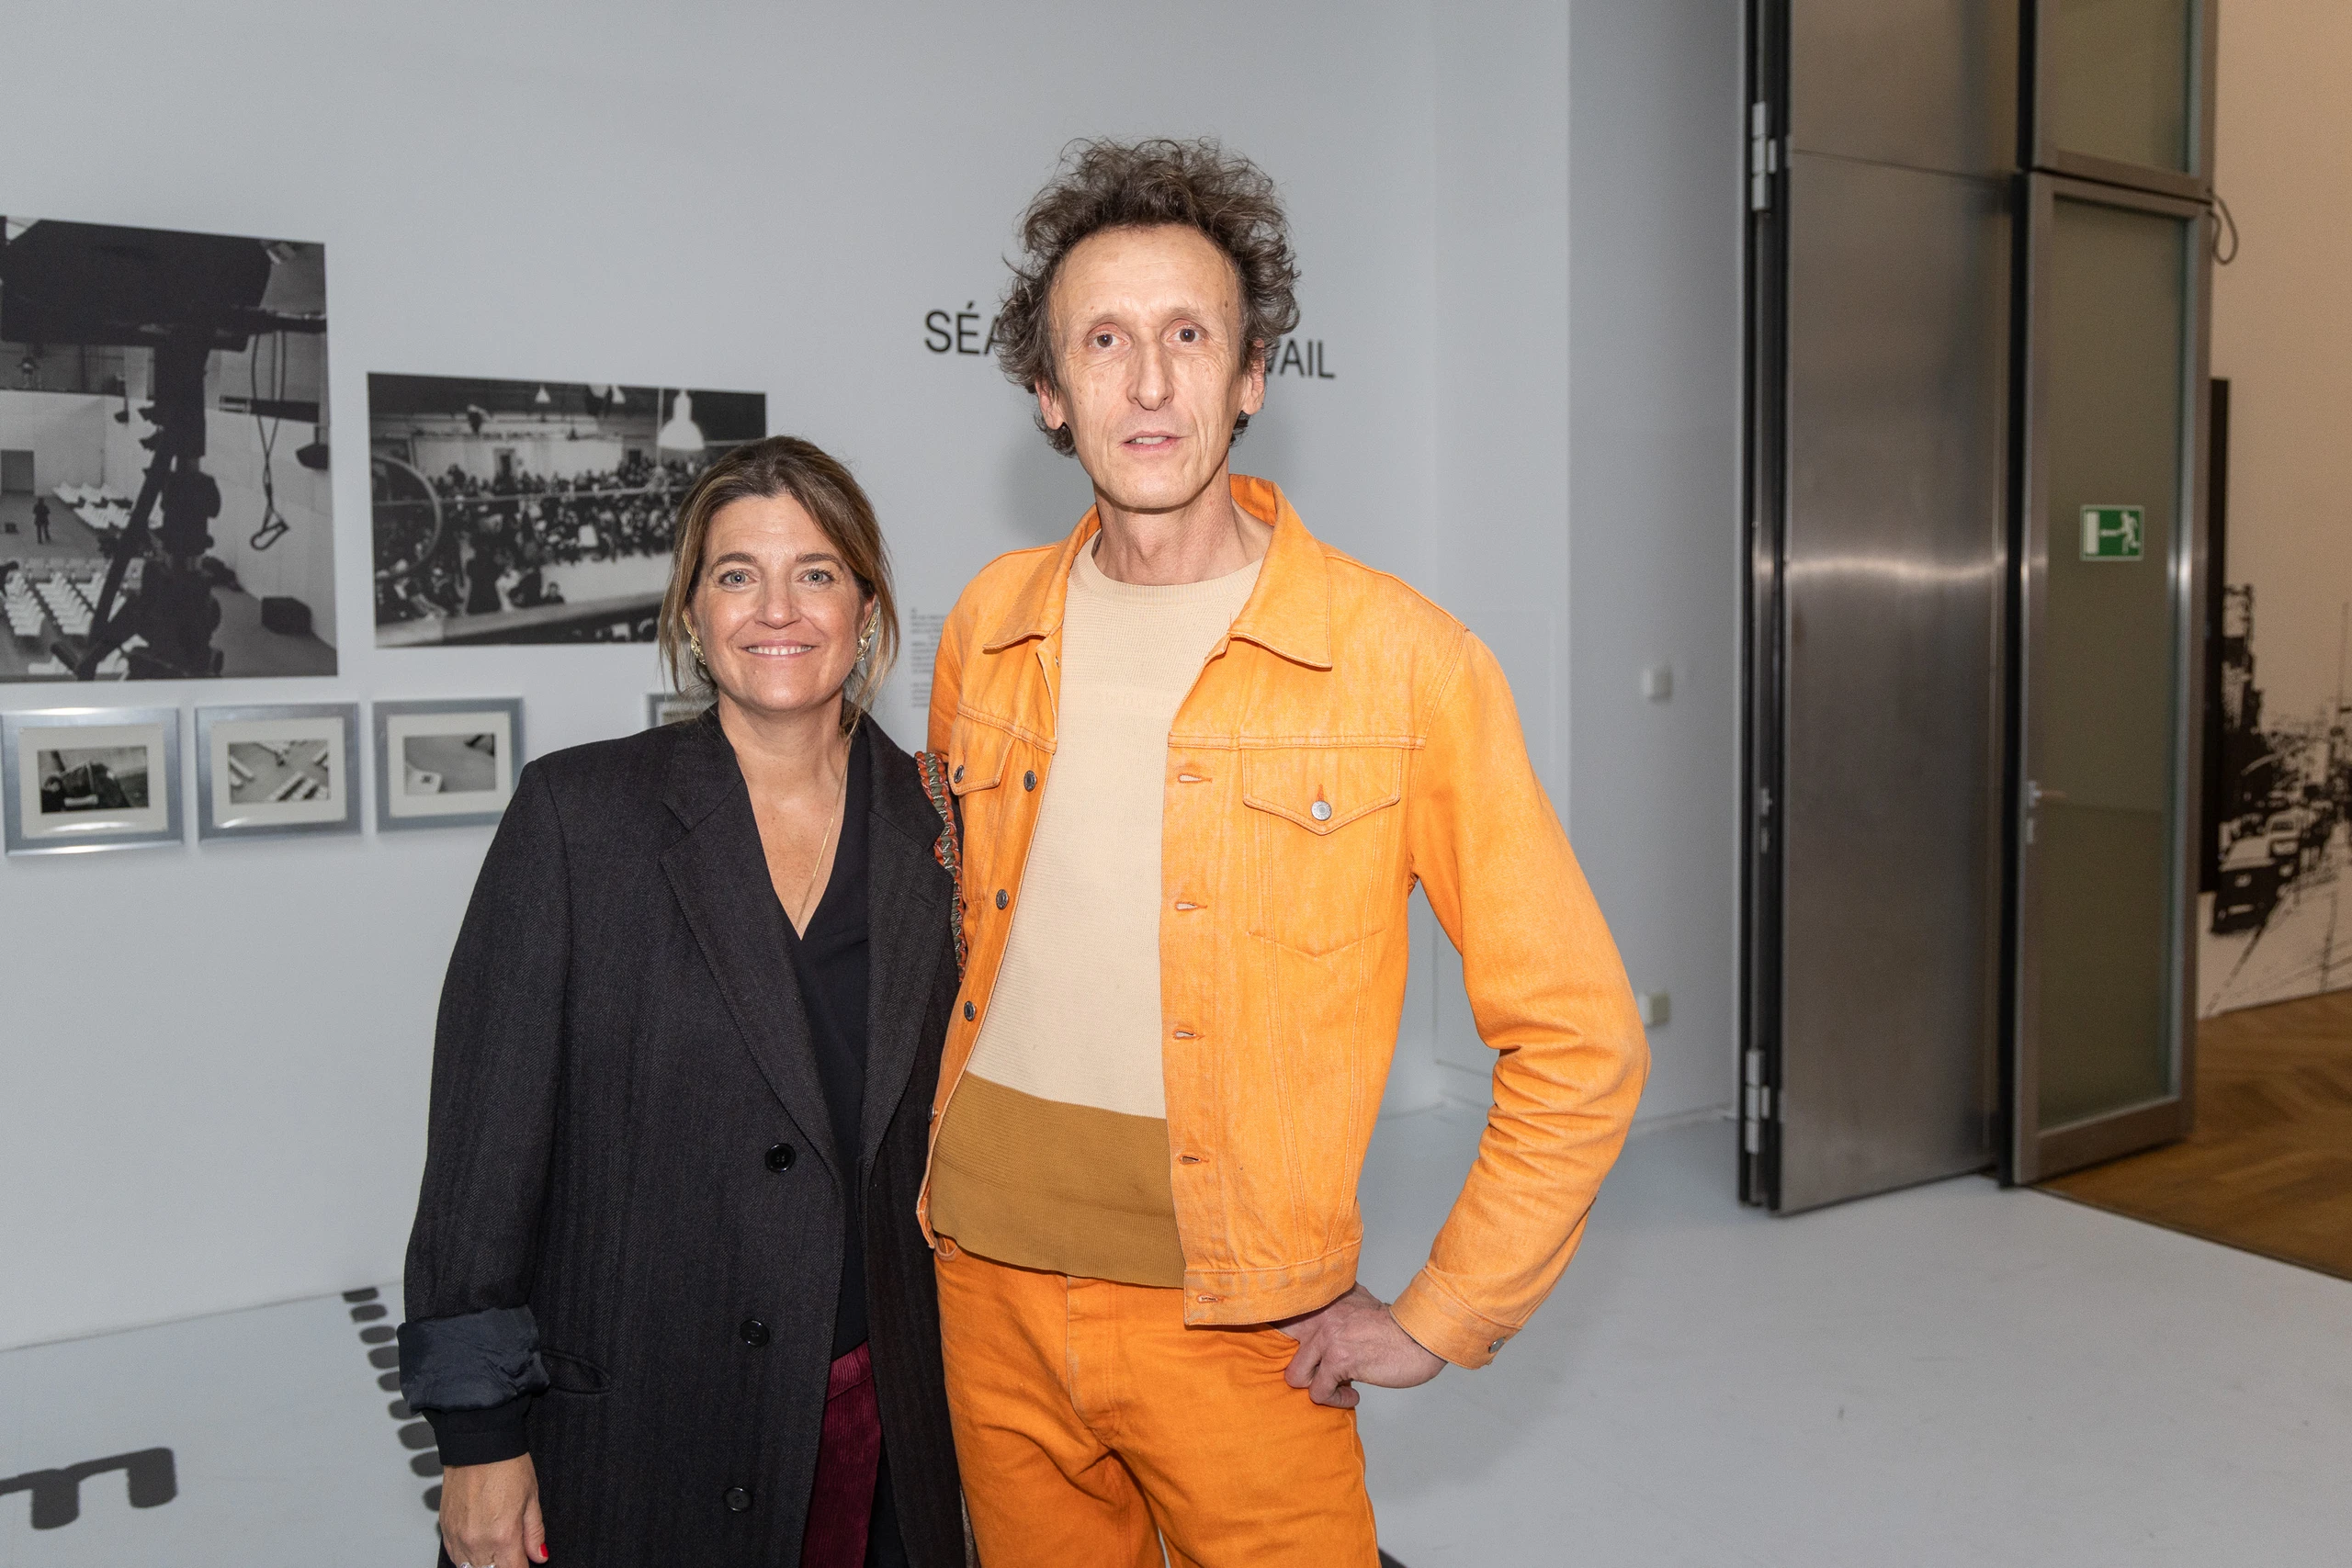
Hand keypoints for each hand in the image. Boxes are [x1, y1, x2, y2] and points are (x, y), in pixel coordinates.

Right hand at [439, 1453, 545, 1566]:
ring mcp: (458, 1536)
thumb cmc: (506, 1464)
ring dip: (485, 1564)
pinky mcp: (445, 1529)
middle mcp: (478, 1541)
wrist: (478, 1444)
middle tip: (513, 1554)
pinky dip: (467, 1557)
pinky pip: (455, 1556)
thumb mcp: (531, 1498)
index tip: (525, 1562)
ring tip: (496, 1551)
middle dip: (504, 1566)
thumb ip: (534, 1532)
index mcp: (504, 1535)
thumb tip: (539, 1555)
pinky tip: (478, 1548)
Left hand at [1275, 1284, 1445, 1408]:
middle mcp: (1320, 1315)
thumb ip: (1335, 1307)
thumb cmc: (1394, 1328)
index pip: (1281, 1311)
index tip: (1284, 1344)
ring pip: (1295, 1376)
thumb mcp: (1358, 1304)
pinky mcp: (1339, 1360)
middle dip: (1298, 1367)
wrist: (1420, 1338)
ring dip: (1317, 1388)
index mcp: (1323, 1301)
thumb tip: (1319, 1319)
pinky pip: (1319, 1393)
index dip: (1272, 1326)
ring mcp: (1328, 1338)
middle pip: (1278, 1347)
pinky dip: (1336, 1401)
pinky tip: (1354, 1394)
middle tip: (1320, 1374)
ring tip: (1339, 1386)